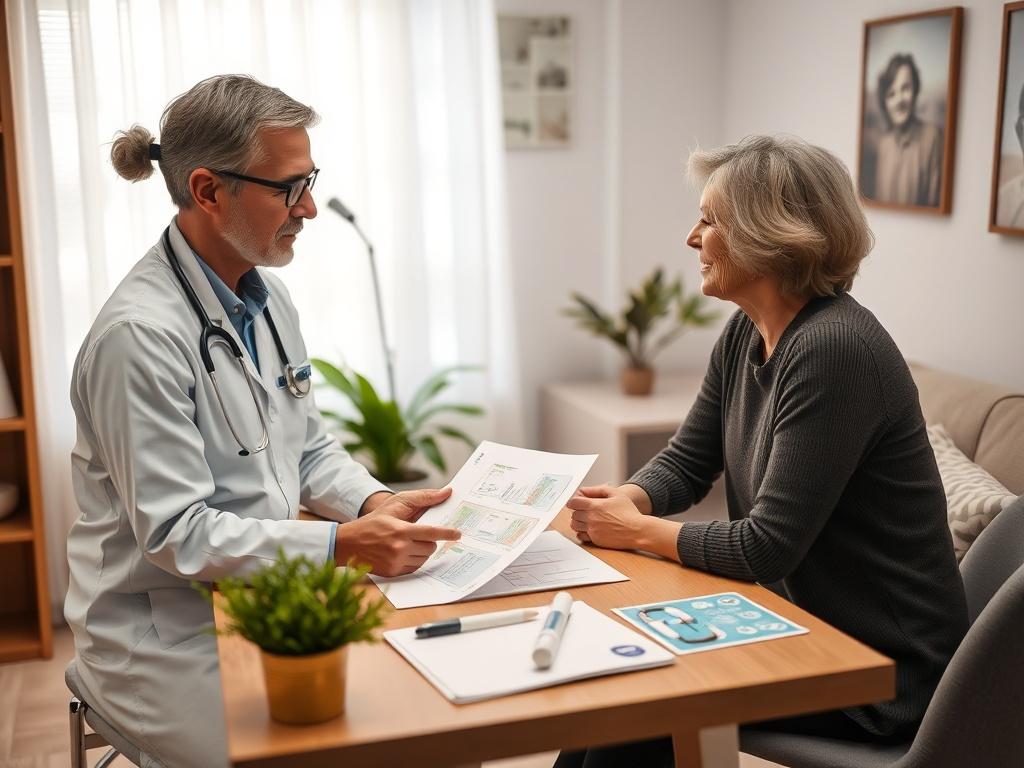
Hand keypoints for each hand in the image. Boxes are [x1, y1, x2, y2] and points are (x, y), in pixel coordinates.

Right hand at [337, 487, 458, 575]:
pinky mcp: (393, 572)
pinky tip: (402, 552)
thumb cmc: (375, 521)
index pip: (431, 533)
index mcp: (401, 530)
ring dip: (421, 550)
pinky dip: (413, 559)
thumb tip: (446, 492)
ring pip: (424, 558)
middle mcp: (399, 549)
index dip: (447, 533)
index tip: (458, 534)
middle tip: (416, 534)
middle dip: (428, 540)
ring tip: (406, 542)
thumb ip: (423, 497)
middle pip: (430, 547)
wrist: (350, 542)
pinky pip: (415, 567)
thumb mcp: (396, 503)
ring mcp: (396, 563)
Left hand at [567, 485, 682, 561]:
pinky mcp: (595, 540)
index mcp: (594, 506)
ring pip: (575, 525)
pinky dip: (582, 532)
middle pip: (573, 514)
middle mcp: (591, 518)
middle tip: (585, 511)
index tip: (577, 503)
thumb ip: (598, 489)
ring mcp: (592, 530)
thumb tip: (583, 491)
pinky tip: (589, 529)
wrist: (637, 530)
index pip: (573, 502)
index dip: (574, 502)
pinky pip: (580, 536)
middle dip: (577, 511)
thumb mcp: (616, 494)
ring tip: (587, 520)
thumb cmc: (629, 512)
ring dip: (578, 522)